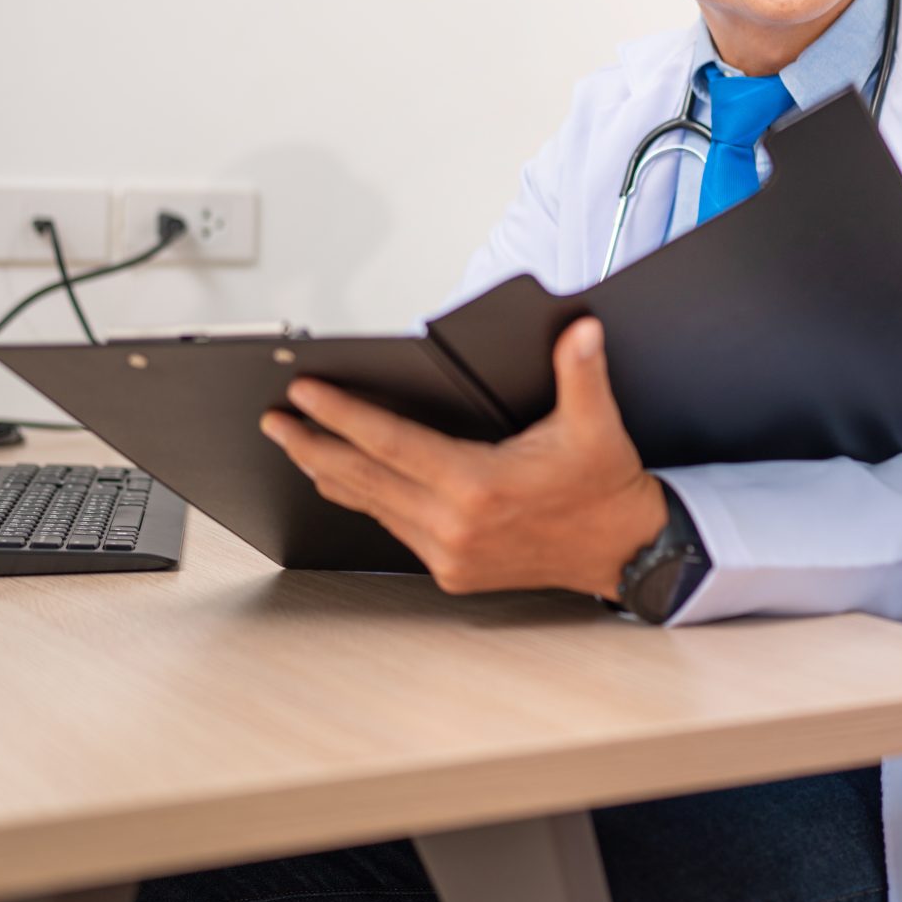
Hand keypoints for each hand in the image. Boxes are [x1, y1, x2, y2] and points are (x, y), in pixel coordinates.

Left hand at [262, 317, 669, 597]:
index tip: (304, 395)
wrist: (626, 552)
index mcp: (479, 485)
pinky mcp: (451, 571)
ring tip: (297, 444)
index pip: (389, 443)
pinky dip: (365, 500)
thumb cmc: (604, 487)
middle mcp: (454, 525)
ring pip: (371, 506)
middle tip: (275, 419)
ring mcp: (448, 553)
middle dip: (311, 445)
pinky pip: (393, 529)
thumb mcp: (597, 424)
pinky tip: (347, 482)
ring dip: (329, 473)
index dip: (340, 416)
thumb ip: (581, 372)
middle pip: (362, 478)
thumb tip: (581, 330)